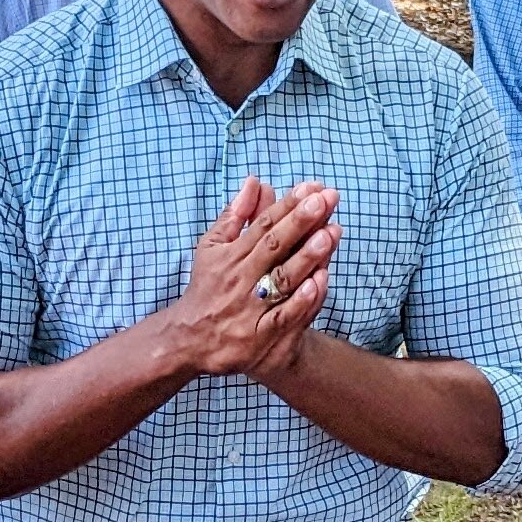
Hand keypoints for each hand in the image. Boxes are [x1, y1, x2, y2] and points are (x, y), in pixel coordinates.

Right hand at [162, 178, 338, 382]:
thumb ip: (234, 216)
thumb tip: (254, 181)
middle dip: (301, 221)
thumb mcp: (212, 248)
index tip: (311, 187)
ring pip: (284, 279)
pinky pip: (285, 317)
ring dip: (308, 256)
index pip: (263, 225)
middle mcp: (242, 279)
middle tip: (325, 199)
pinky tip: (321, 280)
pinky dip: (303, 300)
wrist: (190, 340)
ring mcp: (252, 308)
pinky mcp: (262, 336)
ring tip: (330, 232)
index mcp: (231, 255)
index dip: (287, 205)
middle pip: (274, 246)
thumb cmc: (208, 287)